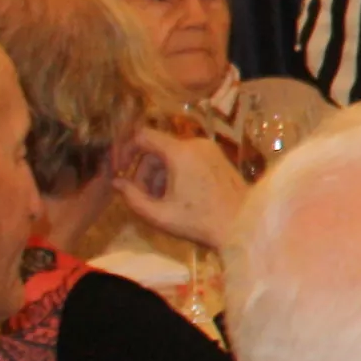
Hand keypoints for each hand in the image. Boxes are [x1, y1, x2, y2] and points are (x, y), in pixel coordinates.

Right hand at [116, 126, 250, 246]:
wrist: (244, 224)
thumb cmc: (200, 221)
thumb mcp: (159, 214)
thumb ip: (132, 197)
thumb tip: (116, 182)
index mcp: (180, 152)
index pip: (143, 136)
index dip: (126, 150)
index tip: (119, 171)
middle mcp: (195, 143)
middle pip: (157, 149)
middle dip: (144, 172)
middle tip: (142, 197)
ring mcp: (209, 149)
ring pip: (172, 154)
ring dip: (160, 175)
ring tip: (161, 201)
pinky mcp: (217, 157)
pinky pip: (187, 158)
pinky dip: (176, 173)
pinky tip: (177, 196)